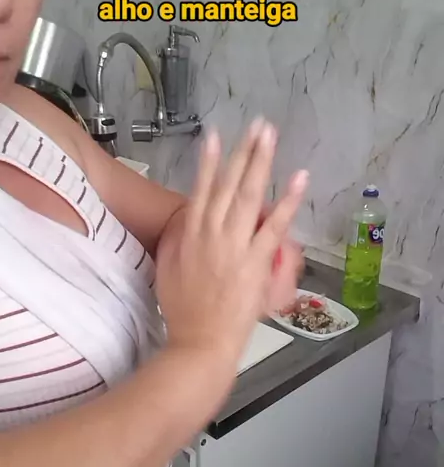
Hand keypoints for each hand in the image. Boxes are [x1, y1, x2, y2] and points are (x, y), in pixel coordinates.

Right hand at [156, 119, 307, 367]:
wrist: (199, 341)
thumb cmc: (182, 311)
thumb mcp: (168, 270)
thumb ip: (177, 241)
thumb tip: (187, 221)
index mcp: (189, 235)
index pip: (201, 190)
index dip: (208, 161)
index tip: (215, 134)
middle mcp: (211, 233)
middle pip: (228, 184)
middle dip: (243, 151)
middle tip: (257, 125)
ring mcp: (234, 245)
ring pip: (249, 195)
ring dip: (260, 162)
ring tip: (270, 136)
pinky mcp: (256, 262)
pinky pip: (275, 226)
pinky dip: (288, 201)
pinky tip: (299, 179)